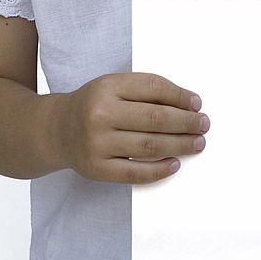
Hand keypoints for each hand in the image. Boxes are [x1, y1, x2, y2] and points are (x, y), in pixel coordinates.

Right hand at [57, 72, 209, 183]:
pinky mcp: (97, 169)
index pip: (152, 88)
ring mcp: (97, 143)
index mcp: (107, 86)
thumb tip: (186, 103)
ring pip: (149, 146)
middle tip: (204, 124)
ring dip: (179, 145)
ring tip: (197, 143)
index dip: (179, 95)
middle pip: (155, 118)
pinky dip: (159, 170)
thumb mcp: (112, 86)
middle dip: (185, 122)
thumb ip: (143, 91)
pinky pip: (135, 172)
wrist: (56, 130)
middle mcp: (100, 113)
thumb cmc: (93, 105)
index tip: (197, 103)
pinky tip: (175, 163)